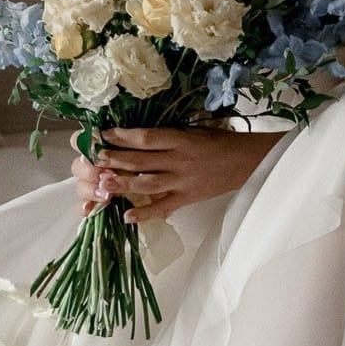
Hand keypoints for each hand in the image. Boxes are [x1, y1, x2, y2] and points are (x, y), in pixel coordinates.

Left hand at [68, 124, 285, 222]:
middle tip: (95, 157)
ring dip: (124, 184)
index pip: (147, 137)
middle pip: (142, 160)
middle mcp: (180, 160)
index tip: (104, 134)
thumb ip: (170, 135)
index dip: (123, 136)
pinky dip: (146, 213)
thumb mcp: (196, 130)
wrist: (249, 161)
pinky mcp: (189, 198)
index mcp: (182, 139)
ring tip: (103, 184)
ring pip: (148, 184)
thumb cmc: (222, 141)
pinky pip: (164, 207)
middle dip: (116, 159)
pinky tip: (127, 216)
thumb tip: (139, 135)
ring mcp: (184, 181)